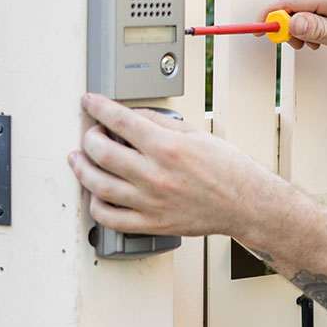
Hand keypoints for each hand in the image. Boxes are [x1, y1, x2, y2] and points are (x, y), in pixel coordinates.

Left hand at [67, 94, 287, 240]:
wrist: (247, 204)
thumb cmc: (230, 171)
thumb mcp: (198, 135)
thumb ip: (161, 124)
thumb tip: (133, 117)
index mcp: (168, 147)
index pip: (119, 120)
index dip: (98, 107)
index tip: (90, 103)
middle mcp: (156, 174)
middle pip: (101, 151)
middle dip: (89, 137)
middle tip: (91, 133)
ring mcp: (152, 201)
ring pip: (99, 185)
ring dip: (82, 169)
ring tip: (80, 160)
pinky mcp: (153, 223)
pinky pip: (112, 218)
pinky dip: (96, 206)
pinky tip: (96, 195)